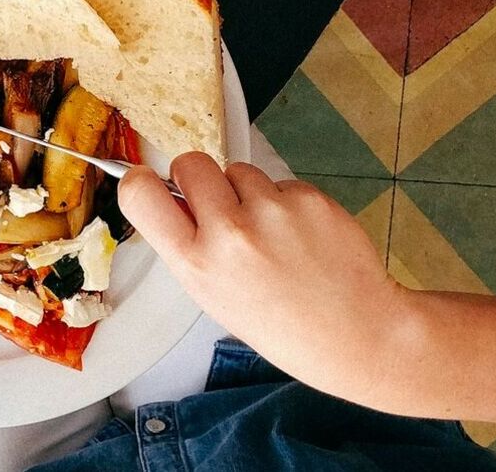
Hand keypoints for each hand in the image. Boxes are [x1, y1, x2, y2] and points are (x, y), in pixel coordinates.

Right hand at [119, 154, 412, 399]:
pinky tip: (300, 236)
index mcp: (197, 264)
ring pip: (239, 171)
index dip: (140, 181)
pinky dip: (285, 202)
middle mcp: (230, 233)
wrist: (355, 332)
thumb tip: (173, 198)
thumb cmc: (282, 324)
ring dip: (248, 192)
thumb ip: (189, 246)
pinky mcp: (309, 198)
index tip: (149, 182)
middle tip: (218, 205)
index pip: (141, 194)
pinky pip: (280, 183)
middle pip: (190, 163)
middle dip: (198, 178)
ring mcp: (272, 211)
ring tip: (271, 234)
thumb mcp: (213, 297)